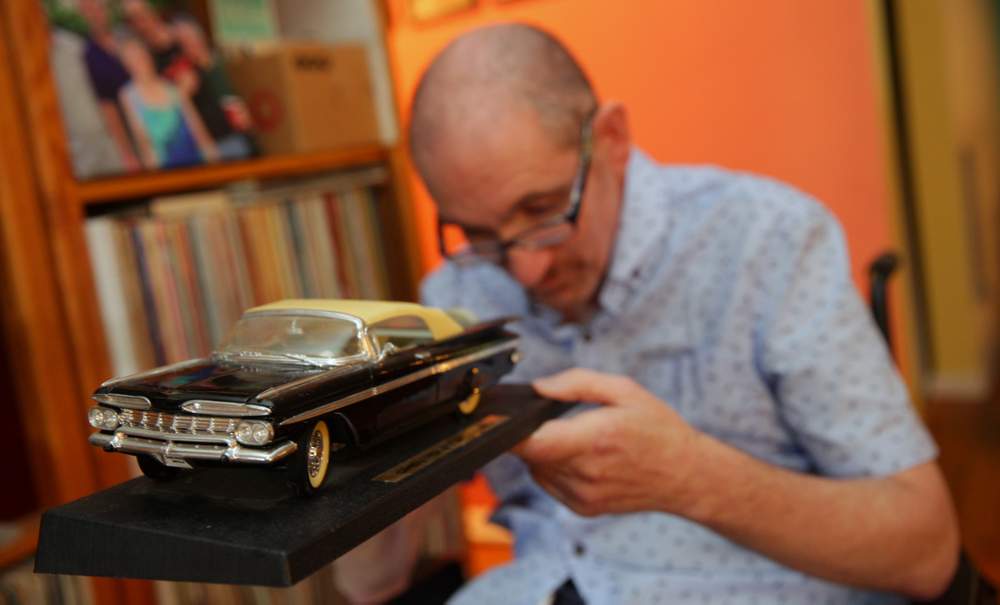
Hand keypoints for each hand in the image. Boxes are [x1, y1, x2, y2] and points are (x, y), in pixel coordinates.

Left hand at [514, 368, 702, 516]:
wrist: (685, 475)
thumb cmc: (657, 429)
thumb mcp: (624, 391)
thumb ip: (577, 383)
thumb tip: (539, 386)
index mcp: (594, 439)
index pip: (533, 443)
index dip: (506, 431)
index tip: (494, 418)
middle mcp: (585, 473)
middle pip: (531, 454)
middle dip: (534, 434)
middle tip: (558, 421)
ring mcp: (583, 495)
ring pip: (537, 469)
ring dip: (544, 452)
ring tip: (579, 440)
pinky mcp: (582, 509)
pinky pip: (550, 483)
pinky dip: (555, 468)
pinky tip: (583, 458)